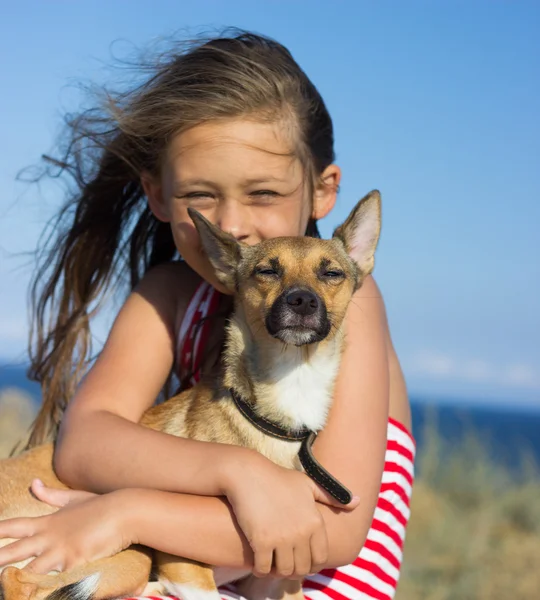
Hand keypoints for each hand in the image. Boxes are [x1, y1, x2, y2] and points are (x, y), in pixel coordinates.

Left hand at [0, 480, 133, 573]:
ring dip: (16, 578)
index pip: (15, 526)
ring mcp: (60, 551)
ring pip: (29, 571)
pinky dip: (44, 586)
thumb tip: (34, 483)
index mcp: (48, 522)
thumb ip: (51, 495)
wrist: (124, 511)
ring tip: (5, 584)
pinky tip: (35, 591)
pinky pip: (54, 580)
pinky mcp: (74, 563)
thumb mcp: (74, 498)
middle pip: (14, 551)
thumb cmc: (101, 505)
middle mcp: (49, 537)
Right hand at [222, 454, 358, 578]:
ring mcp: (282, 538)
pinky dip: (261, 571)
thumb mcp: (308, 484)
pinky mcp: (261, 541)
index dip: (311, 563)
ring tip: (272, 565)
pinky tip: (258, 564)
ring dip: (277, 571)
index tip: (300, 560)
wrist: (248, 474)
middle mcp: (302, 532)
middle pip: (302, 568)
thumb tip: (358, 502)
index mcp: (315, 521)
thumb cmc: (278, 478)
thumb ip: (333, 496)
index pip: (320, 558)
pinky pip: (264, 569)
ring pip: (284, 571)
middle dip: (294, 570)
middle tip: (284, 565)